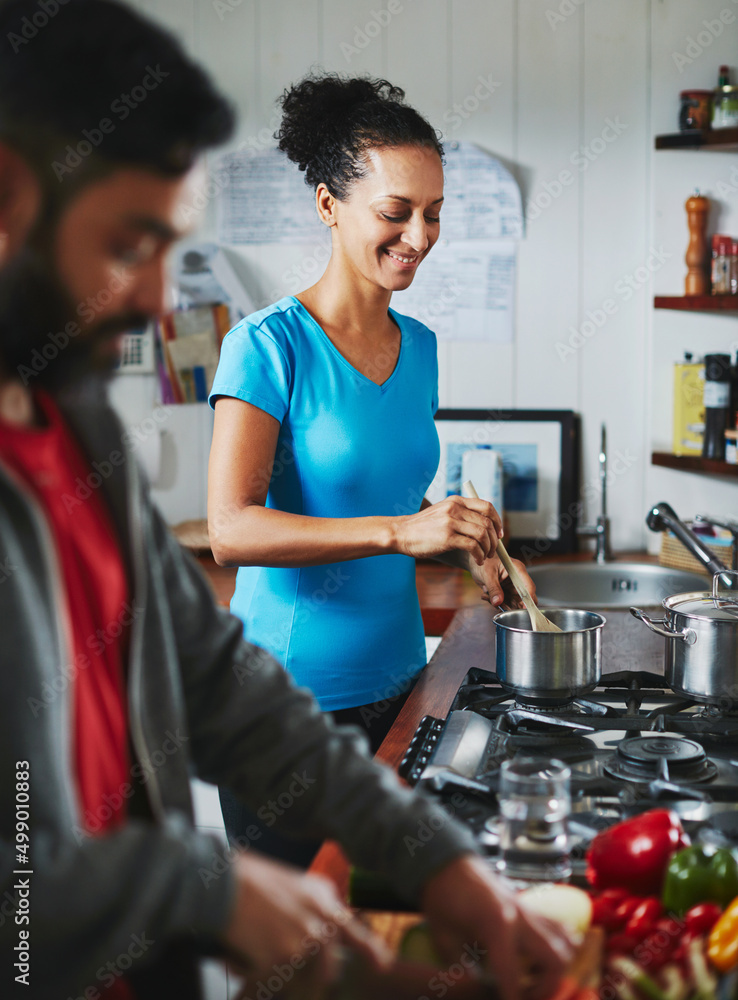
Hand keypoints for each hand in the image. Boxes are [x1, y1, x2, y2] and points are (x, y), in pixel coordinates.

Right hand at [224, 852, 390, 992]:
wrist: (220, 881)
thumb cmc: (247, 879)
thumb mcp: (292, 885)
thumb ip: (312, 909)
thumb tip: (320, 937)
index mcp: (323, 900)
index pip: (354, 931)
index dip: (371, 951)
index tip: (383, 965)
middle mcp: (319, 922)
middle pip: (327, 970)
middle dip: (308, 979)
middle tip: (283, 969)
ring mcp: (302, 942)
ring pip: (296, 980)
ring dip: (276, 975)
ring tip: (254, 950)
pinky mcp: (280, 960)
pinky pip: (266, 981)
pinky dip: (248, 974)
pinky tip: (239, 954)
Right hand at [392, 496, 501, 565]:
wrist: (400, 533)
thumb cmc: (422, 528)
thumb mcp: (442, 513)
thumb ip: (460, 514)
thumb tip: (483, 526)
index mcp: (456, 501)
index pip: (487, 507)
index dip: (497, 521)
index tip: (498, 534)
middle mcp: (455, 508)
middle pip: (487, 522)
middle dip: (494, 539)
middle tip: (492, 550)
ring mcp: (451, 522)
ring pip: (482, 534)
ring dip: (488, 548)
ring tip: (484, 557)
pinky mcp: (447, 537)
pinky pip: (473, 546)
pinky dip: (479, 555)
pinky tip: (477, 560)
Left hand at [421, 855, 574, 999]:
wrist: (448, 864)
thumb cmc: (442, 900)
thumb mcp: (444, 940)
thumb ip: (465, 970)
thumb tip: (483, 991)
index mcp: (496, 924)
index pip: (512, 974)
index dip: (512, 998)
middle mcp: (520, 916)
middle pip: (556, 960)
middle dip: (545, 988)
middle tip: (523, 995)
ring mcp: (529, 909)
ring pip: (566, 944)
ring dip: (554, 969)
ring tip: (531, 979)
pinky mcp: (532, 907)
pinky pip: (560, 928)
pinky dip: (559, 948)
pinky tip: (538, 960)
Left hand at [469, 553, 536, 608]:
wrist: (477, 562)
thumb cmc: (484, 561)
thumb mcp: (487, 574)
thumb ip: (493, 588)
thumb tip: (498, 602)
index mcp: (517, 570)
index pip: (528, 586)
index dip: (528, 599)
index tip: (523, 608)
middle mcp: (518, 580)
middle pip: (525, 598)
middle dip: (513, 605)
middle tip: (501, 606)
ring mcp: (512, 587)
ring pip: (514, 603)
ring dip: (502, 605)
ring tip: (487, 595)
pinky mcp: (506, 593)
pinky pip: (506, 604)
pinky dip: (496, 604)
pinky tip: (486, 595)